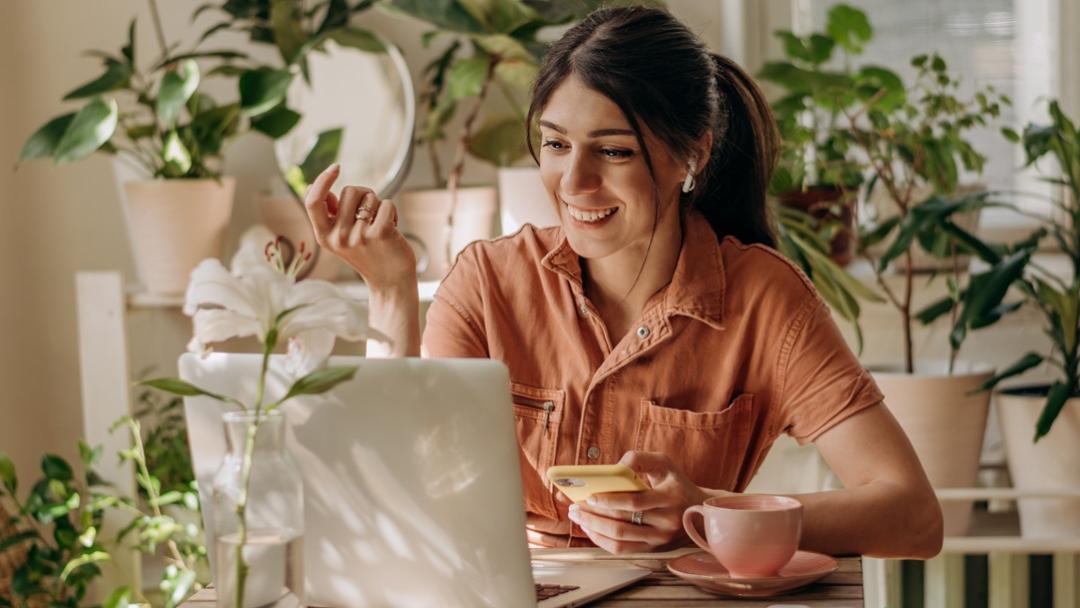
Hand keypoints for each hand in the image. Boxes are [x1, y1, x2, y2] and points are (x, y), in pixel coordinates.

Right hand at [303, 163, 416, 289]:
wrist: (391, 281)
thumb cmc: (368, 253)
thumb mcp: (342, 237)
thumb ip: (332, 216)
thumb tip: (322, 190)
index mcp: (324, 236)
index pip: (313, 202)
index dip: (322, 180)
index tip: (336, 167)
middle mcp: (338, 237)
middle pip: (349, 191)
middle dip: (364, 195)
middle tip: (370, 216)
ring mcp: (359, 236)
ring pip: (370, 197)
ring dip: (379, 206)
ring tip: (380, 226)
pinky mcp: (380, 234)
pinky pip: (386, 204)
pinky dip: (392, 212)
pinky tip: (392, 230)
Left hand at [564, 451, 718, 553]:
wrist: (699, 510)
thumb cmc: (675, 483)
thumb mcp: (663, 463)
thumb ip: (640, 458)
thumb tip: (616, 467)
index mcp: (670, 498)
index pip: (634, 503)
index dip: (609, 501)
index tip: (588, 496)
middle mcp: (667, 522)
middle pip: (623, 523)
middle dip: (593, 515)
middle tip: (574, 506)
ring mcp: (660, 540)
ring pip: (620, 539)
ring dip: (593, 529)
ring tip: (577, 517)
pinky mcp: (653, 550)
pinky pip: (623, 550)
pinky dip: (602, 540)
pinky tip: (590, 528)